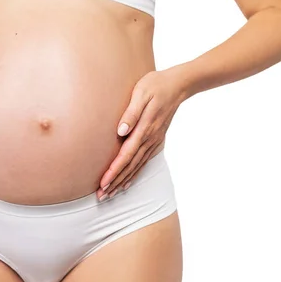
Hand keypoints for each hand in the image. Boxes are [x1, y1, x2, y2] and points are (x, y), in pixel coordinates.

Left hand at [96, 68, 186, 200]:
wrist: (178, 85)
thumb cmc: (155, 85)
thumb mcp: (141, 93)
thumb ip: (131, 113)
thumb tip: (120, 130)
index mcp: (144, 129)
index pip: (126, 155)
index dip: (114, 170)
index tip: (103, 183)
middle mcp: (150, 139)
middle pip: (130, 166)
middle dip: (115, 182)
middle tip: (102, 196)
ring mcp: (154, 141)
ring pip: (136, 167)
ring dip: (123, 182)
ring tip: (110, 194)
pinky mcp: (156, 140)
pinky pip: (143, 162)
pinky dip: (134, 174)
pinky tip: (127, 183)